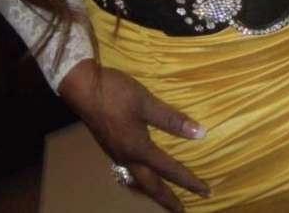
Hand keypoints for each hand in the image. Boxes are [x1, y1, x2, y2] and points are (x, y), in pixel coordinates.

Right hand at [59, 59, 209, 212]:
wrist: (83, 87)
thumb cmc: (115, 93)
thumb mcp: (146, 102)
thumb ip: (172, 119)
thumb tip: (200, 133)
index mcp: (138, 149)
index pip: (169, 170)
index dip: (189, 180)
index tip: (205, 191)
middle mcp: (126, 157)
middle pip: (150, 186)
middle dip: (167, 200)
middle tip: (182, 211)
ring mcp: (115, 152)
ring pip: (138, 181)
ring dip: (153, 191)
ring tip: (163, 198)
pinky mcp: (109, 144)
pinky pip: (129, 171)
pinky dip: (141, 179)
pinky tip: (142, 172)